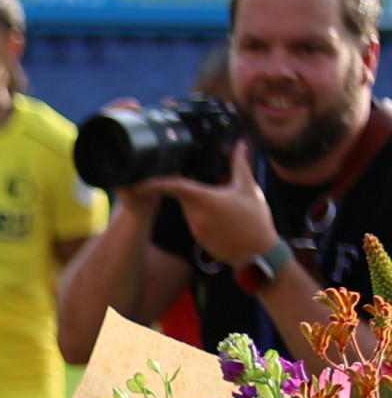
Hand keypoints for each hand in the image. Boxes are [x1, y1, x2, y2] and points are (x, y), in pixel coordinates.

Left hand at [159, 144, 283, 268]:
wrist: (257, 253)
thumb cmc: (254, 219)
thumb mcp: (249, 187)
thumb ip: (240, 164)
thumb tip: (240, 143)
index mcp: (205, 199)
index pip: (174, 187)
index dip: (155, 183)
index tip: (140, 182)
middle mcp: (194, 215)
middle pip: (183, 195)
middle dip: (190, 188)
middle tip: (208, 183)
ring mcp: (194, 228)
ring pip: (189, 208)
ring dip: (199, 202)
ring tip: (223, 202)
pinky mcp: (197, 238)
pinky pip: (195, 220)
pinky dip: (203, 214)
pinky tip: (222, 216)